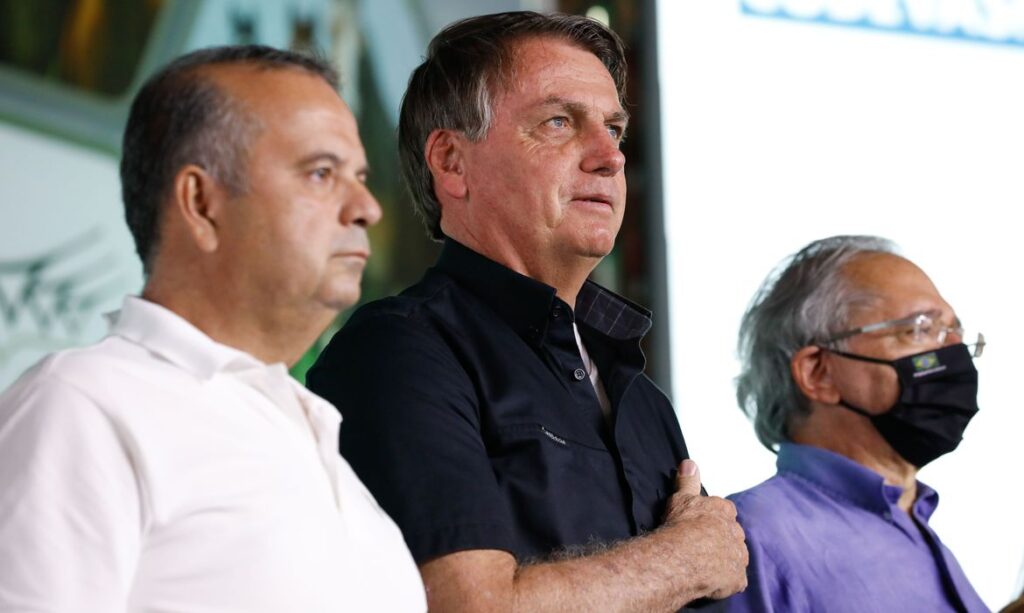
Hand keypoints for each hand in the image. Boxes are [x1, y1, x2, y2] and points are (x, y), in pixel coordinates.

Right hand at [663, 459, 747, 599]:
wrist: (683, 555)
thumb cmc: (682, 525)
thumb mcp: (681, 497)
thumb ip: (688, 480)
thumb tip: (689, 462)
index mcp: (725, 511)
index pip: (724, 511)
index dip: (713, 518)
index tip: (701, 524)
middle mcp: (737, 532)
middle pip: (732, 534)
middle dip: (721, 539)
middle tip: (701, 545)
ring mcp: (739, 557)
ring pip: (735, 557)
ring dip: (725, 560)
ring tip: (705, 565)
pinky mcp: (738, 579)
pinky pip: (735, 580)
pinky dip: (726, 581)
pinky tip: (712, 581)